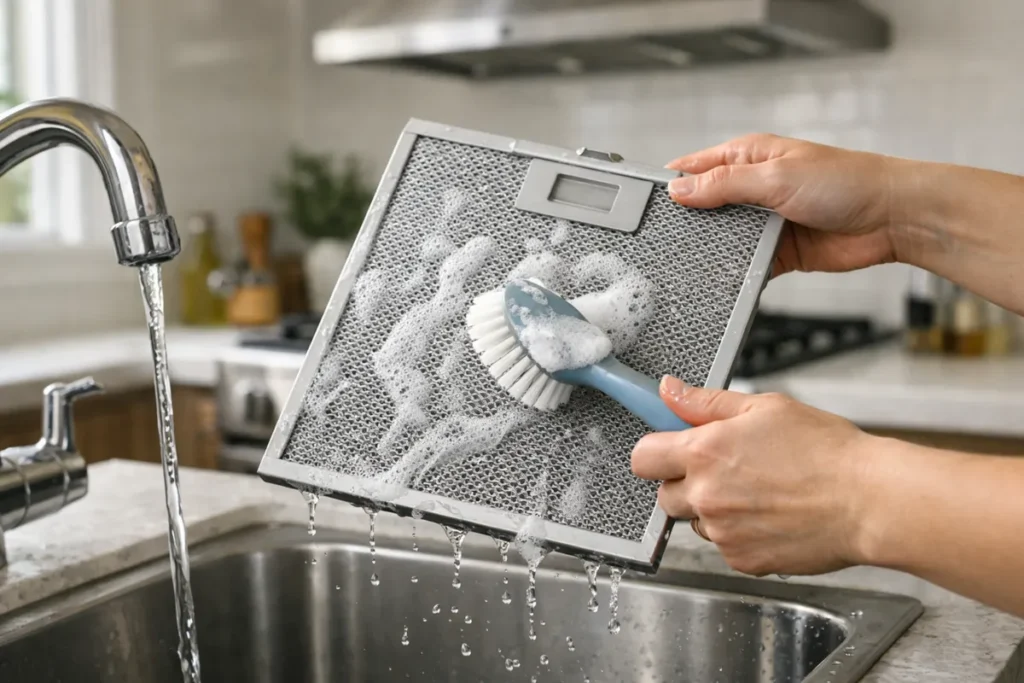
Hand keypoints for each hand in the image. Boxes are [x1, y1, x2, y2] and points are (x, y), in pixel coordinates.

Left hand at [631, 376, 873, 575]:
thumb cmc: (825, 452)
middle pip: (665, 495)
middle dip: (687, 483)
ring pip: (696, 522)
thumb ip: (706, 403)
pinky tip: (771, 515)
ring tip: (759, 493)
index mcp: (704, 452)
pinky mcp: (742, 560)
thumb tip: (669, 391)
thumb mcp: (764, 408)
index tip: (672, 449)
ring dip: (714, 510)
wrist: (867, 501)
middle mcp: (706, 496)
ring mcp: (722, 532)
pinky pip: (724, 545)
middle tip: (727, 471)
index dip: (657, 451)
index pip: (642, 457)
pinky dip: (740, 534)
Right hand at [665, 134, 903, 276]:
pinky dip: (733, 271)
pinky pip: (744, 264)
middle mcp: (752, 188)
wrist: (892, 218)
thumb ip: (724, 184)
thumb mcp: (776, 177)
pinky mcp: (777, 252)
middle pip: (704, 207)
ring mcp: (764, 221)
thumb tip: (680, 190)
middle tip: (661, 242)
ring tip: (686, 265)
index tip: (647, 207)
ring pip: (722, 239)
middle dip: (686, 223)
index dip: (671, 185)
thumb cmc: (847, 182)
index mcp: (748, 158)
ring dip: (710, 250)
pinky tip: (719, 279)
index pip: (695, 169)